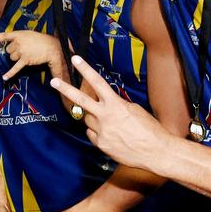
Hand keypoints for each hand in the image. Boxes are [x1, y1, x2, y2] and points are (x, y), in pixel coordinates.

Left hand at [0, 31, 65, 80]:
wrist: (50, 47)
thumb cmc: (40, 40)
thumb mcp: (27, 34)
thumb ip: (18, 37)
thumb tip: (11, 43)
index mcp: (18, 34)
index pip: (4, 36)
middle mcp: (18, 42)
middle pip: (8, 50)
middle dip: (13, 51)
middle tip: (23, 49)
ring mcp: (21, 51)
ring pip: (11, 58)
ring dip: (17, 58)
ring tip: (26, 54)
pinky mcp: (25, 60)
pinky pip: (15, 67)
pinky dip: (10, 73)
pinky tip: (4, 77)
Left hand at [50, 55, 171, 169]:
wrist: (157, 152)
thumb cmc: (150, 129)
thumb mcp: (135, 110)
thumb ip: (117, 105)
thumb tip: (107, 104)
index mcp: (116, 104)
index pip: (97, 82)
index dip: (85, 69)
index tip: (75, 59)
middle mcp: (105, 116)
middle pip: (81, 100)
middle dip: (65, 89)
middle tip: (53, 81)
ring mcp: (101, 131)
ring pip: (87, 119)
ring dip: (92, 117)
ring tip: (109, 122)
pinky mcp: (101, 144)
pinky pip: (92, 134)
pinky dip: (97, 132)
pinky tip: (110, 134)